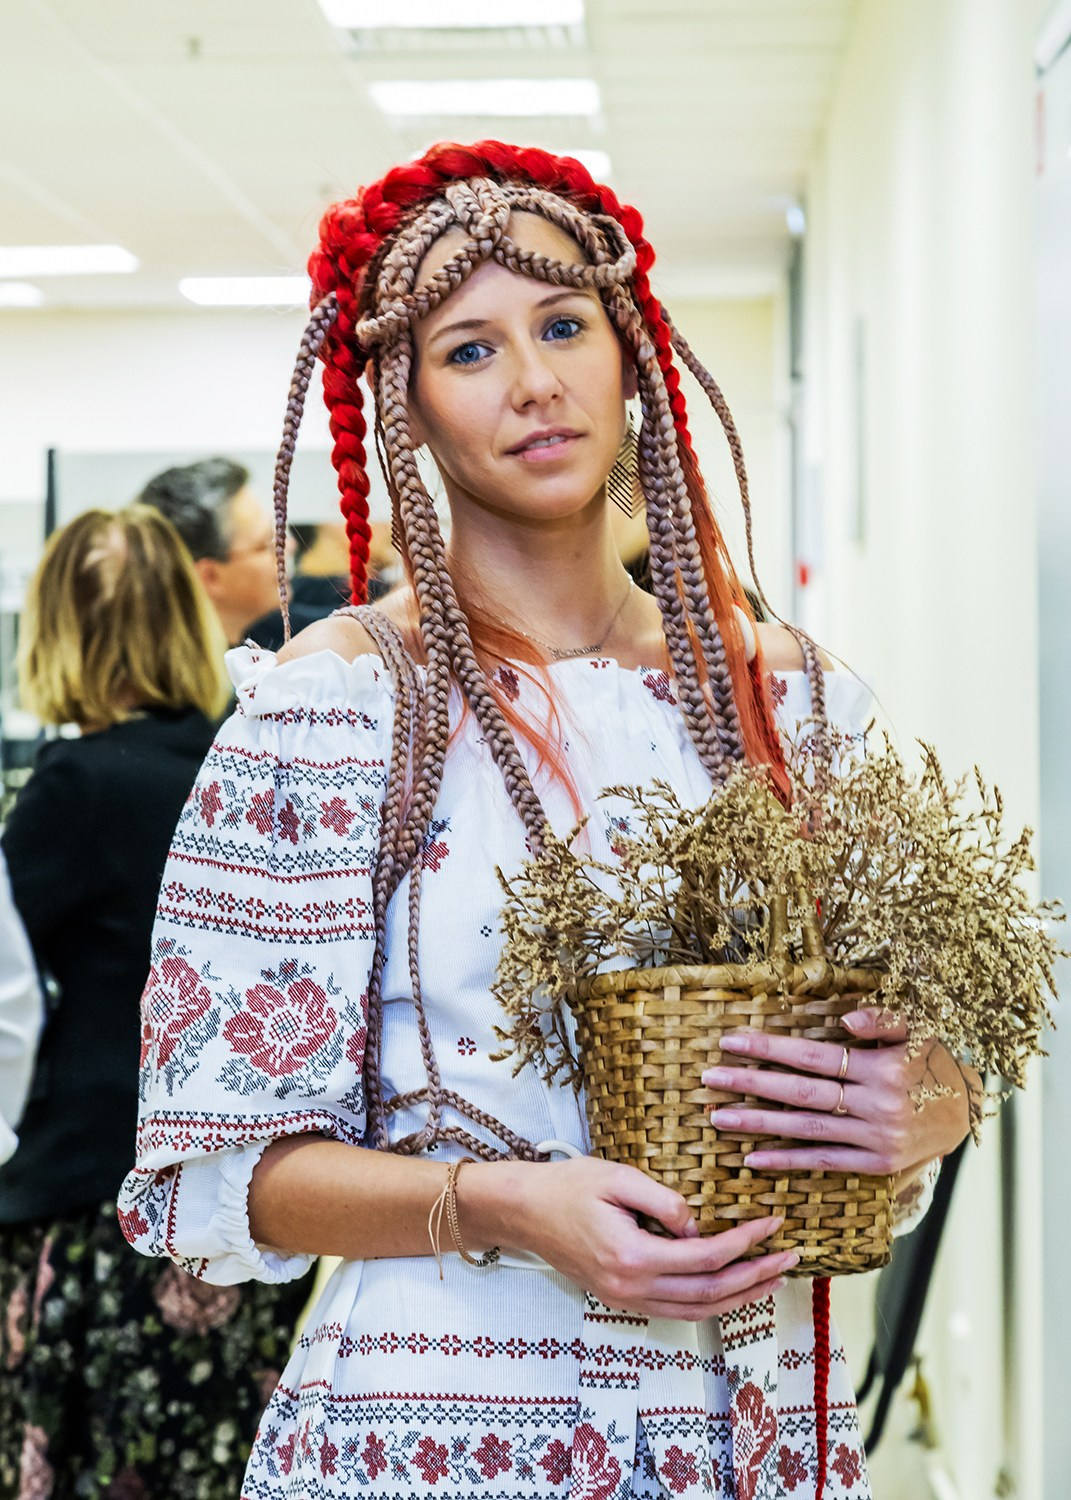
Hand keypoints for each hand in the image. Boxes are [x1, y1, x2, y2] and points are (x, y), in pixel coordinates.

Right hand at [493, 1156, 796, 1321]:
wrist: (523, 1211)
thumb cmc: (568, 1186)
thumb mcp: (617, 1177)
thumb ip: (664, 1201)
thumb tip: (700, 1225)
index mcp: (634, 1256)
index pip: (707, 1256)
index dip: (746, 1242)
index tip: (774, 1223)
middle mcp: (632, 1288)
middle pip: (710, 1292)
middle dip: (756, 1276)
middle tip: (790, 1258)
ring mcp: (625, 1299)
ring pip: (696, 1310)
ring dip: (739, 1298)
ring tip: (772, 1281)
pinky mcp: (621, 1298)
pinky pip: (676, 1310)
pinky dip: (709, 1303)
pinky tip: (729, 1291)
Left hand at [701, 1008, 975, 1176]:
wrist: (969, 1110)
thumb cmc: (934, 1061)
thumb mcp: (918, 1030)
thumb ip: (883, 1020)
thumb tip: (847, 1021)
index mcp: (882, 1069)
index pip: (813, 1057)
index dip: (769, 1049)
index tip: (731, 1042)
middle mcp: (876, 1106)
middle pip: (801, 1093)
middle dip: (751, 1085)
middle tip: (710, 1078)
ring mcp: (874, 1138)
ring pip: (806, 1129)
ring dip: (759, 1124)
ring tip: (718, 1117)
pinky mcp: (876, 1164)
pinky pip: (824, 1161)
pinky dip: (787, 1161)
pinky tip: (753, 1158)